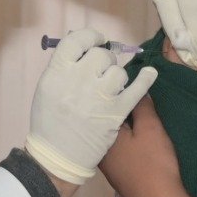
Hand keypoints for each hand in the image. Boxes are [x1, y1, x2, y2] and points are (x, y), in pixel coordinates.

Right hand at [26, 28, 158, 183]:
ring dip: (115, 77)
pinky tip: (150, 74)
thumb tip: (80, 49)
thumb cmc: (49, 124)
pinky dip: (145, 80)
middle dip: (103, 61)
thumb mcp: (46, 91)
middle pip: (100, 55)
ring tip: (111, 88)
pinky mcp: (116, 113)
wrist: (59, 158)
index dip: (89, 37)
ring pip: (118, 72)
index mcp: (57, 73)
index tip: (96, 42)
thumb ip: (61, 70)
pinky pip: (136, 90)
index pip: (76, 41)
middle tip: (100, 72)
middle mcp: (78, 81)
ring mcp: (99, 96)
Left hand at [100, 97, 196, 196]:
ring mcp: (107, 162)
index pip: (106, 103)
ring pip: (116, 132)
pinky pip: (122, 145)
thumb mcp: (150, 129)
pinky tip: (144, 132)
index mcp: (101, 134)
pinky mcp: (119, 171)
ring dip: (128, 122)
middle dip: (123, 105)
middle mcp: (98, 147)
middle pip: (109, 117)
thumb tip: (135, 88)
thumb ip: (142, 106)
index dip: (121, 89)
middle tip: (141, 91)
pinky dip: (131, 137)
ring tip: (145, 108)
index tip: (134, 79)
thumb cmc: (152, 164)